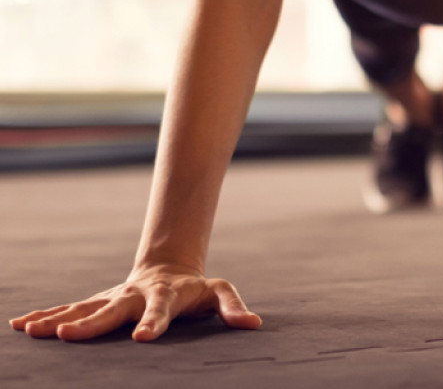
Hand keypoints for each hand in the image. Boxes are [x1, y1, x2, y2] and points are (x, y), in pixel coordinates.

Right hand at [9, 264, 261, 341]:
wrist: (169, 268)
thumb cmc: (196, 288)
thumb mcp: (219, 292)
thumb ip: (233, 307)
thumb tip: (253, 324)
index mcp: (165, 295)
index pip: (161, 311)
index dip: (154, 323)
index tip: (142, 339)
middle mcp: (134, 295)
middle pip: (111, 309)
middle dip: (90, 322)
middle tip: (66, 334)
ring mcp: (114, 297)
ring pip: (84, 307)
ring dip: (57, 317)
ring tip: (31, 330)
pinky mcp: (99, 301)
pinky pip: (70, 308)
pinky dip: (46, 314)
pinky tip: (21, 325)